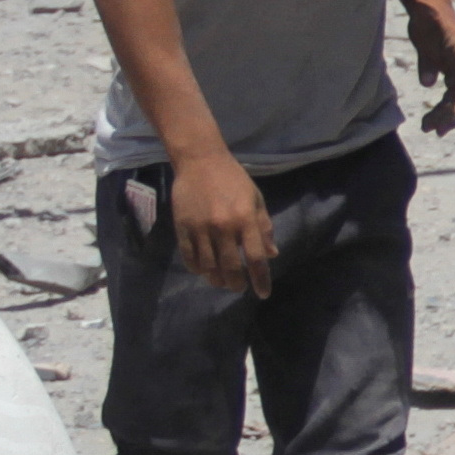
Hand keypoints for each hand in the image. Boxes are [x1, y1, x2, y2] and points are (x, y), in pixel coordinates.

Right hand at [167, 150, 276, 298]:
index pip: (256, 258)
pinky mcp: (182, 227)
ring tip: (221, 282)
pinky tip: (203, 271)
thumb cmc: (233, 179)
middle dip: (236, 284)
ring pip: (208, 266)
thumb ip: (263, 228)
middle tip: (239, 288)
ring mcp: (200, 228)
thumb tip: (272, 254)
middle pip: (231, 268)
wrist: (200, 160)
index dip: (261, 279)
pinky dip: (197, 269)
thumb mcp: (255, 199)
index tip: (263, 293)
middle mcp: (223, 227)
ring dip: (216, 279)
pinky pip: (189, 257)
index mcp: (245, 219)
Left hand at [407, 0, 454, 134]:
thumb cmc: (427, 19)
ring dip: (447, 114)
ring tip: (428, 127)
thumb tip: (428, 83)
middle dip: (451, 116)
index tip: (445, 121)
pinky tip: (433, 117)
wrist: (430, 8)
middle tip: (433, 130)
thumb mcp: (423, 39)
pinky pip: (454, 94)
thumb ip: (427, 61)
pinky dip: (445, 106)